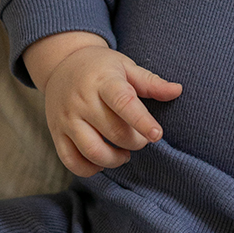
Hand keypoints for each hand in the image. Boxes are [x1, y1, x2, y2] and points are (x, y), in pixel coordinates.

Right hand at [27, 34, 181, 176]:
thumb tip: (177, 91)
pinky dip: (89, 169)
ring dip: (115, 159)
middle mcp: (82, 100)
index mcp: (103, 80)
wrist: (62, 64)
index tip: (157, 134)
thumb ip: (151, 82)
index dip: (142, 121)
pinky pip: (71, 161)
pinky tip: (103, 161)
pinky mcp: (56, 133)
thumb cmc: (102, 67)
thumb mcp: (126, 67)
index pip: (124, 102)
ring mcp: (66, 118)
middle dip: (135, 142)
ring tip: (125, 154)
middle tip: (142, 139)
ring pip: (92, 150)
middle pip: (113, 131)